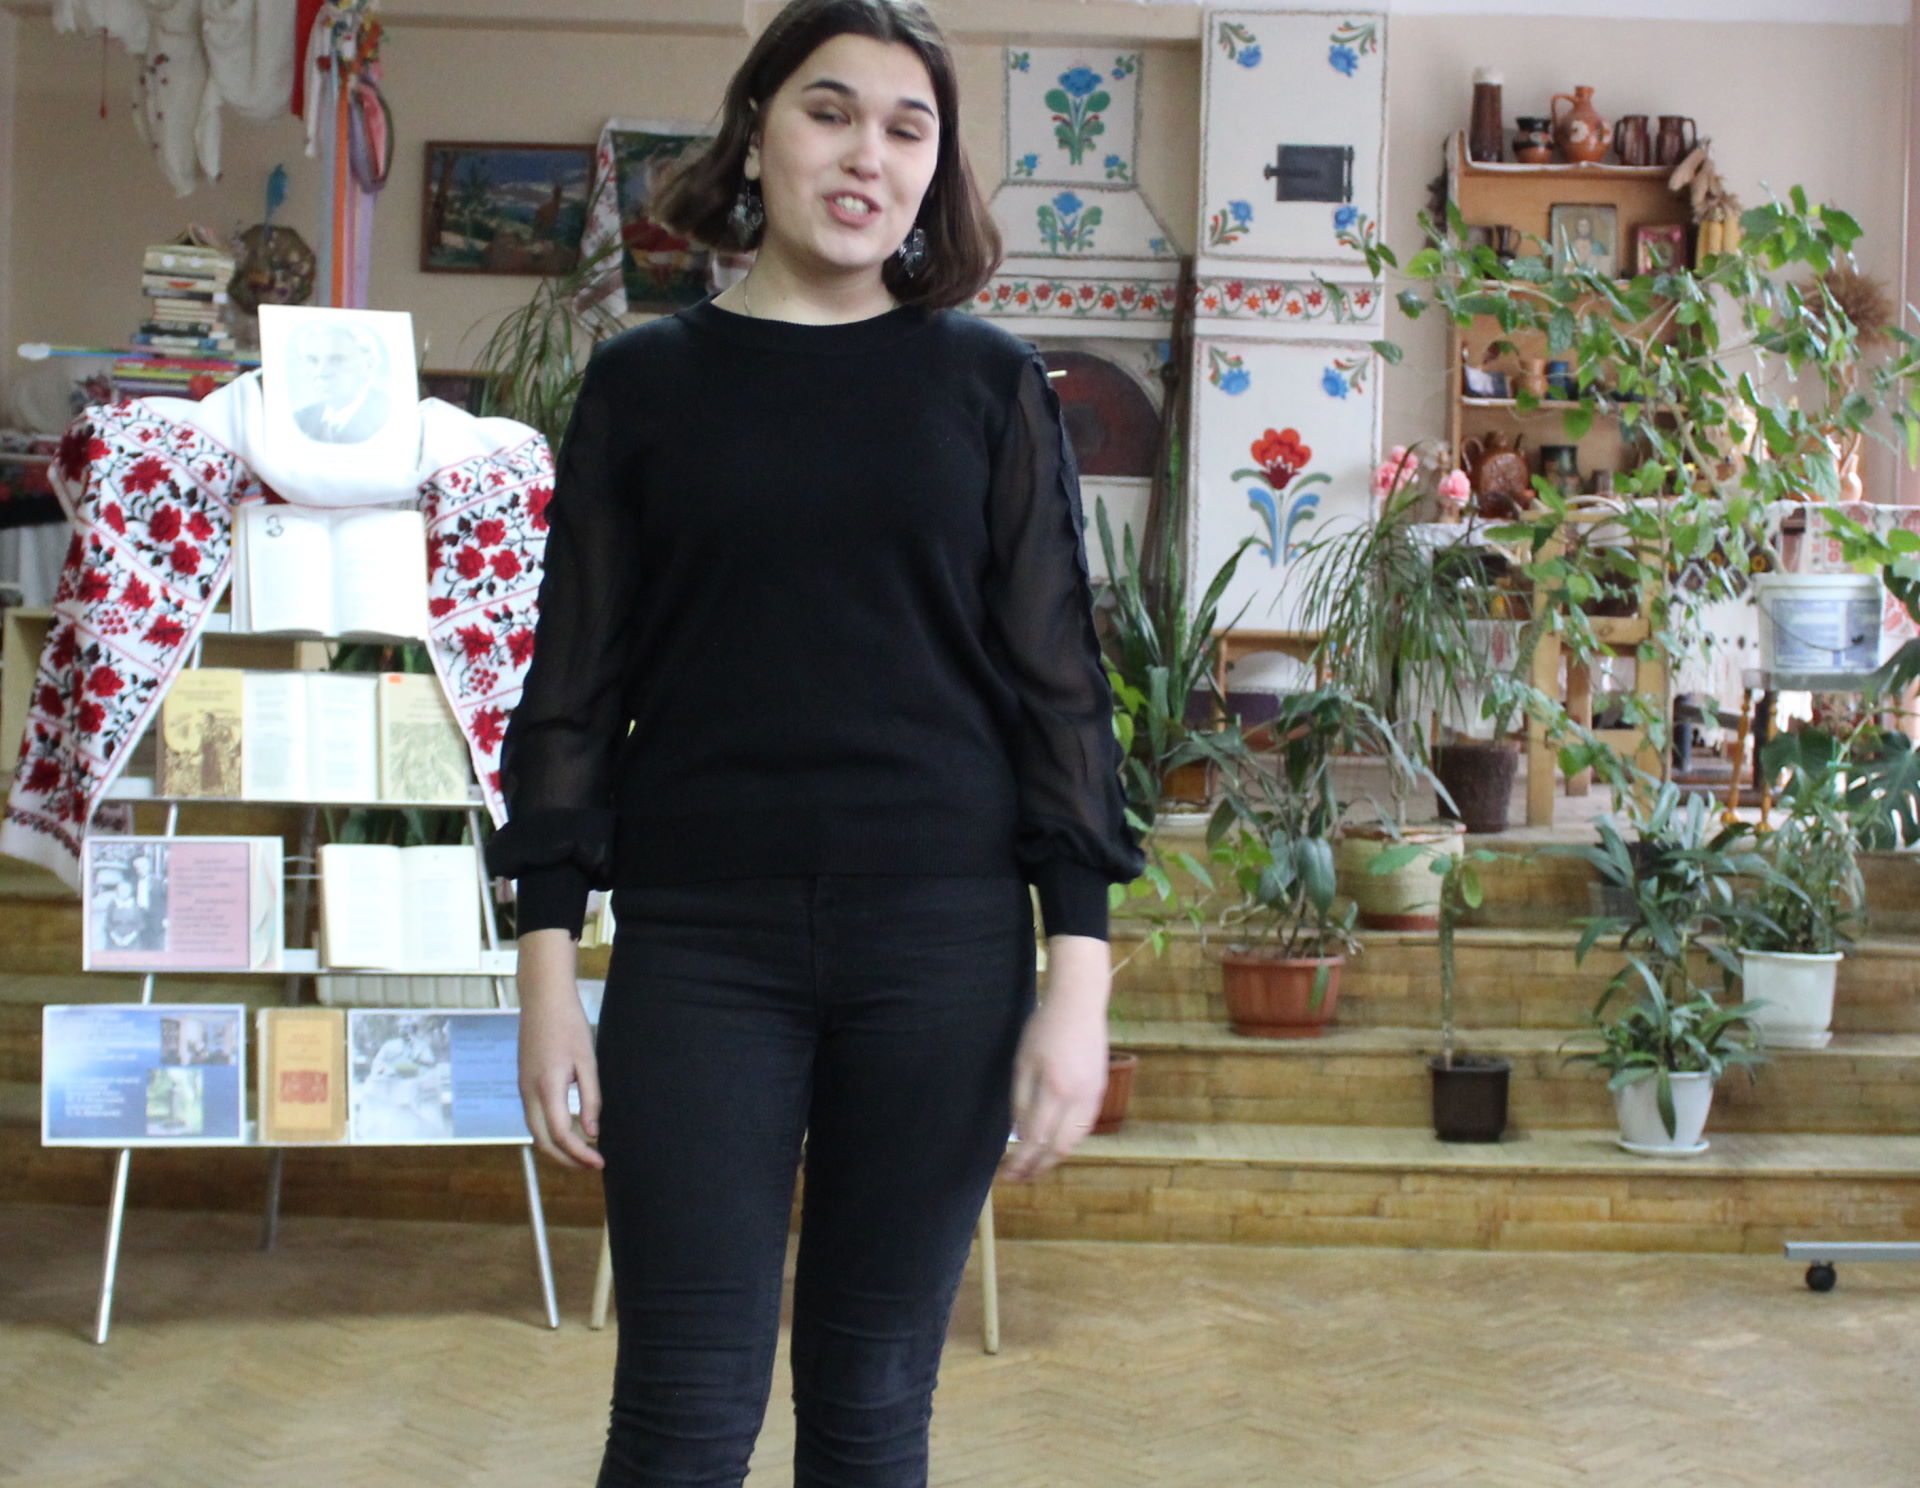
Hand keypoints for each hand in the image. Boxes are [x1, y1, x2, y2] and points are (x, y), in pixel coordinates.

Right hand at [516, 927, 603, 1170]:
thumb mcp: (587, 1061)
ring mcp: (523, 1088)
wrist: (542, 999)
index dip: (580, 1154)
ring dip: (558, 1148)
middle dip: (567, 1160)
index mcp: (547, 1087)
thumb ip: (591, 1099)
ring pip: (536, 1132)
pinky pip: (534, 1118)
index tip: (600, 1162)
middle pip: (543, 1142)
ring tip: (584, 1154)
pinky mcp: (524, 1083)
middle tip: (593, 1166)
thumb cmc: (568, 1025)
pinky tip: (570, 1131)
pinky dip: (550, 1132)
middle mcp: (529, 1092)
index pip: (561, 1135)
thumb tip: (593, 1132)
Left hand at [1001, 935, 1111, 1182]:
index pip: (1035, 1139)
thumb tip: (1019, 1133)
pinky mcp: (1100, 1090)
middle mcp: (1077, 1099)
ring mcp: (1093, 1096)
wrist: (1080, 1005)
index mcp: (1054, 1090)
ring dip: (1054, 1157)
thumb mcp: (1022, 1062)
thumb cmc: (1044, 1029)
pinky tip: (1055, 1142)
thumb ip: (1020, 1100)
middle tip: (1019, 1177)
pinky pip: (1085, 1126)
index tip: (1006, 1174)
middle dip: (1038, 1167)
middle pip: (1058, 1148)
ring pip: (1074, 1141)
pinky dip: (1069, 1141)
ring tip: (1035, 1164)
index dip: (1020, 1161)